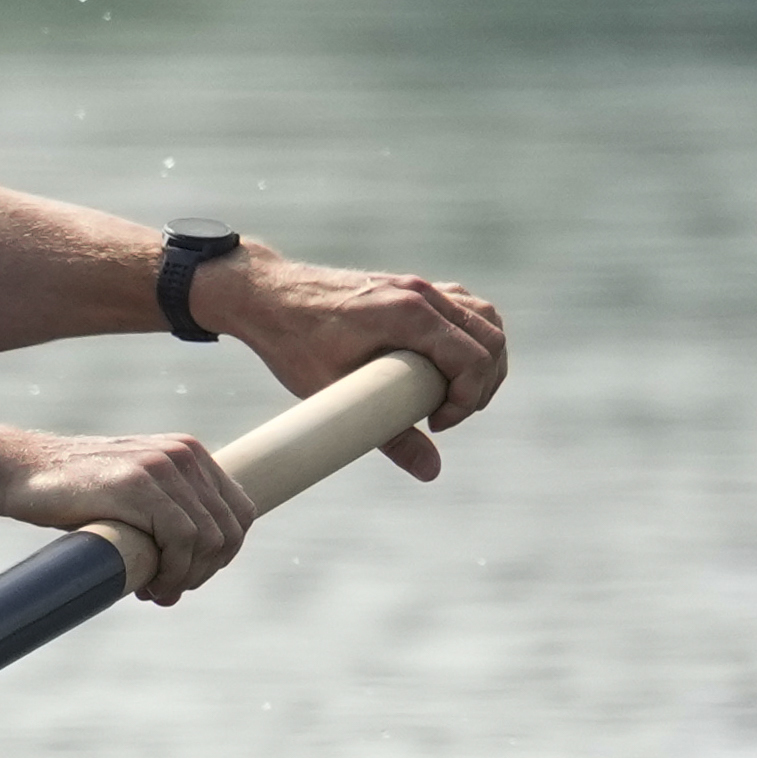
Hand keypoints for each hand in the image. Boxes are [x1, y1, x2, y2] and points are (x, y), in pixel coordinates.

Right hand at [0, 428, 253, 604]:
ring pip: (210, 538)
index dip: (221, 555)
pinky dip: (174, 572)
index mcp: (187, 453)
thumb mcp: (128, 491)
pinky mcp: (137, 485)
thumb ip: (163, 510)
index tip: (188, 576)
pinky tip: (151, 586)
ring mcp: (161, 466)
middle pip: (230, 529)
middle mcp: (182, 454)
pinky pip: (182, 539)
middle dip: (205, 571)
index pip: (238, 512)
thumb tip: (193, 560)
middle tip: (169, 591)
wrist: (15, 470)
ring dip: (188, 577)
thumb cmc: (66, 491)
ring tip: (157, 593)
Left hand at [200, 249, 507, 479]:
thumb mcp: (335, 394)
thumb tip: (431, 472)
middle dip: (483, 383)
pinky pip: (464, 307)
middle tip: (447, 416)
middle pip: (491, 336)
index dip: (469, 399)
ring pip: (485, 317)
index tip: (436, 425)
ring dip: (485, 358)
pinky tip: (448, 365)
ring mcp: (420, 285)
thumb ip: (388, 436)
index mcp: (408, 314)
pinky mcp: (413, 288)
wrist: (265, 297)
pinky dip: (470, 336)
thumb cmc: (293, 343)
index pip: (474, 357)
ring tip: (453, 395)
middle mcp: (421, 293)